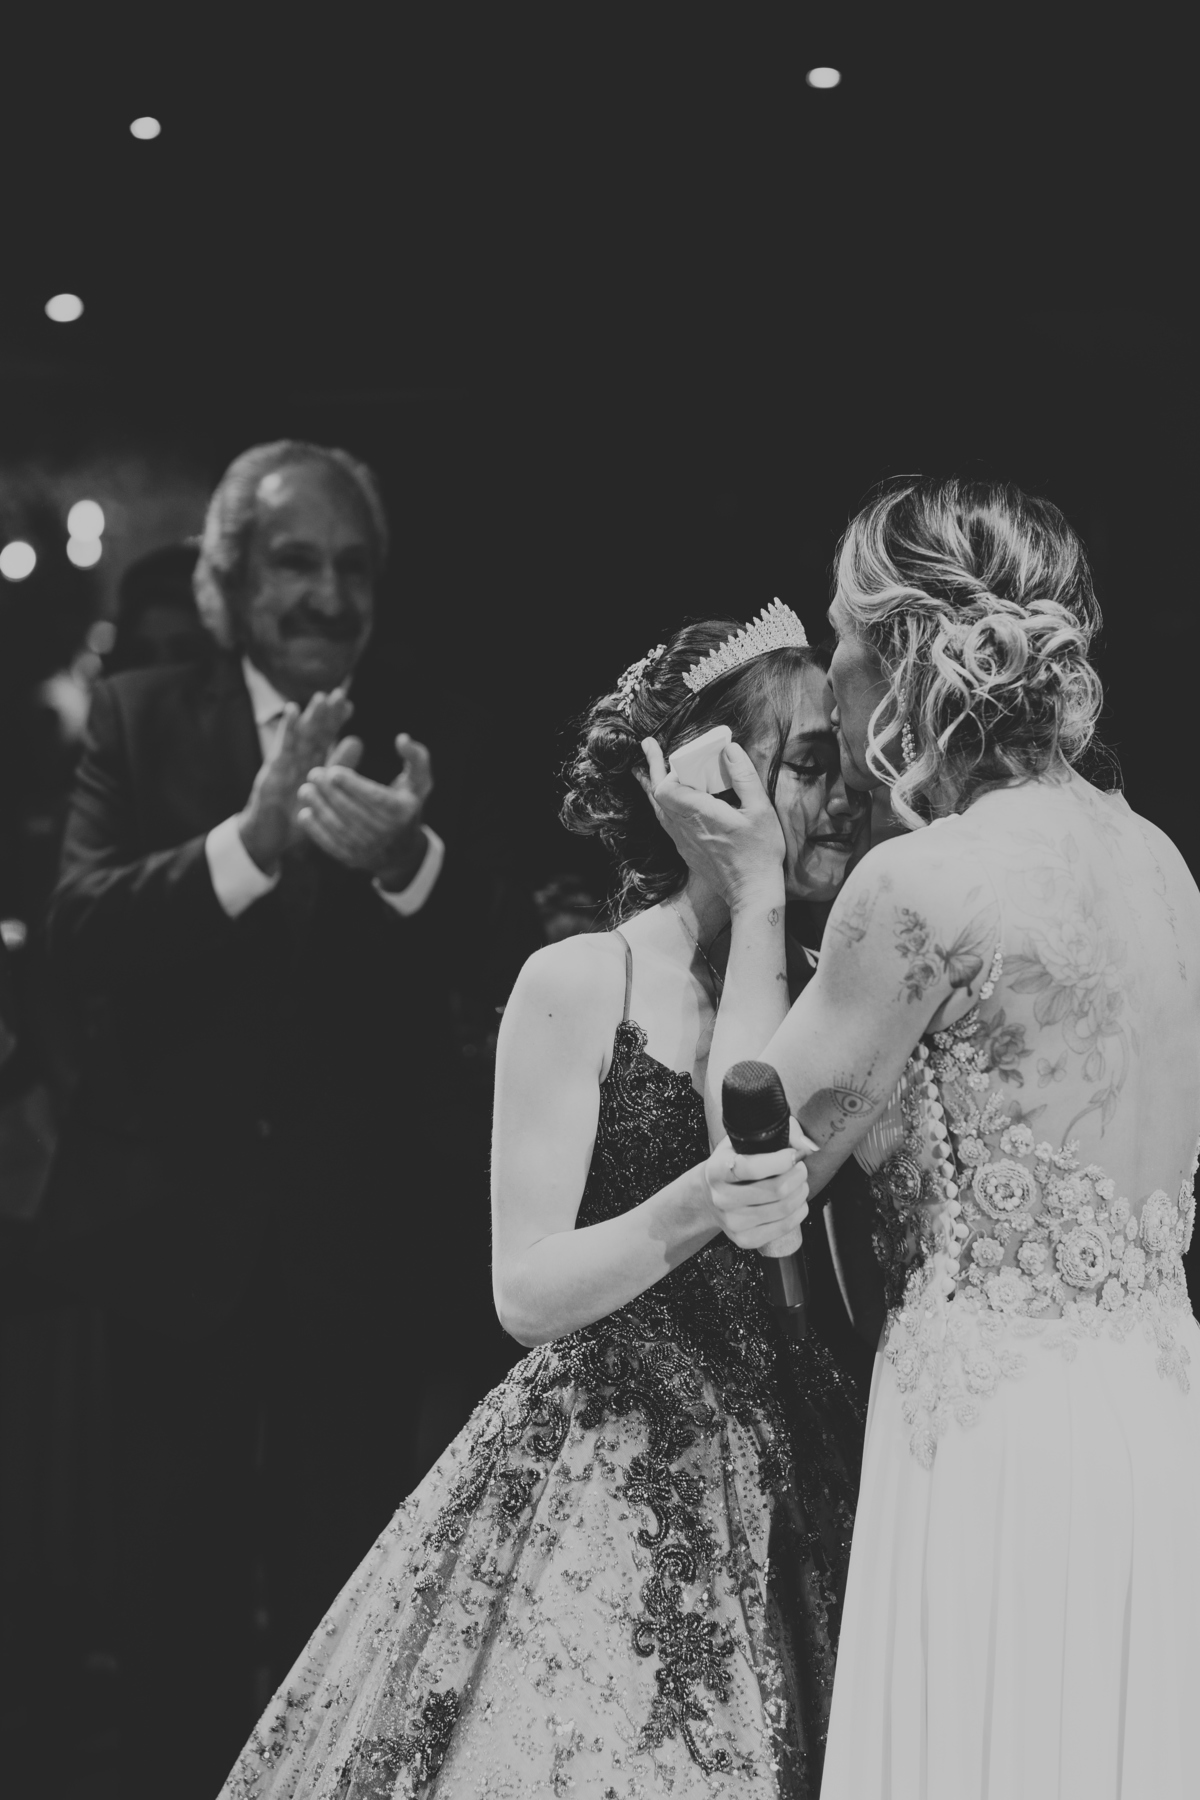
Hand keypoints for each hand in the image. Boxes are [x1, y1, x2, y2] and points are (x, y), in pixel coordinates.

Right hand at [238, 688, 354, 875]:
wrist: (267, 839)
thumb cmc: (294, 818)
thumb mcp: (324, 793)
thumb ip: (339, 767)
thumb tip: (358, 740)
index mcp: (310, 766)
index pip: (325, 740)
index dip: (336, 723)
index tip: (349, 706)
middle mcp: (297, 761)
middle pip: (313, 733)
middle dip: (325, 714)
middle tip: (340, 694)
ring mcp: (283, 765)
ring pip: (299, 737)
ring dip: (309, 716)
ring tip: (321, 698)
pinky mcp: (272, 773)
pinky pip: (281, 748)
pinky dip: (286, 729)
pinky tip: (292, 710)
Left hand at [297, 732, 433, 886]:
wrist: (402, 849)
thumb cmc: (406, 804)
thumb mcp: (419, 781)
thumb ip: (416, 756)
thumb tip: (401, 739)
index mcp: (403, 811)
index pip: (375, 798)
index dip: (353, 786)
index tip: (334, 772)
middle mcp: (388, 833)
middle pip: (354, 812)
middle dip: (331, 793)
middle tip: (314, 774)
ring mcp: (370, 849)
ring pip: (340, 828)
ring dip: (320, 808)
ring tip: (306, 790)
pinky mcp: (354, 860)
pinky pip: (332, 845)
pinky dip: (316, 831)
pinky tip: (306, 813)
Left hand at [638, 736, 785, 911]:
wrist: (752, 892)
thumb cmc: (760, 852)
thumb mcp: (760, 810)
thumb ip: (744, 776)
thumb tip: (730, 749)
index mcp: (699, 814)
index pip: (664, 788)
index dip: (664, 768)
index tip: (670, 752)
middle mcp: (684, 828)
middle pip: (656, 796)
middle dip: (651, 769)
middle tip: (648, 746)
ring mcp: (683, 842)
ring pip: (658, 810)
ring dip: (653, 787)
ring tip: (648, 769)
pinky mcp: (687, 851)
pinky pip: (667, 823)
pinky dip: (663, 804)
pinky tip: (670, 800)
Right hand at [702, 1116, 814, 1251]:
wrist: (711, 1194)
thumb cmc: (732, 1162)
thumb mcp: (742, 1141)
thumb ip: (773, 1134)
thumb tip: (805, 1145)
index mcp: (717, 1169)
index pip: (751, 1168)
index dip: (780, 1160)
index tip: (793, 1154)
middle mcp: (721, 1198)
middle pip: (775, 1191)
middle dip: (798, 1176)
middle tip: (801, 1168)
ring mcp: (731, 1222)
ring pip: (783, 1209)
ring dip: (801, 1192)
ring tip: (800, 1183)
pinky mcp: (744, 1240)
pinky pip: (784, 1227)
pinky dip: (799, 1212)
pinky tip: (796, 1200)